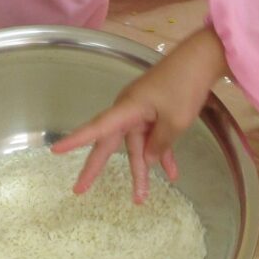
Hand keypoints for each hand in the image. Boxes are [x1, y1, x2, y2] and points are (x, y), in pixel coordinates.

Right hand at [53, 28, 228, 203]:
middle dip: (96, 168)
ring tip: (141, 197)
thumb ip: (158, 144)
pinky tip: (172, 173)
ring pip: (136, 145)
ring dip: (142, 168)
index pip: (97, 128)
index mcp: (127, 109)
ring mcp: (142, 111)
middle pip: (109, 143)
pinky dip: (161, 153)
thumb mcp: (174, 122)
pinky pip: (153, 137)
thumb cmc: (184, 87)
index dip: (76, 140)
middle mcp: (128, 110)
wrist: (202, 60)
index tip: (56, 150)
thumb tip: (147, 160)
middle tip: (79, 190)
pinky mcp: (155, 111)